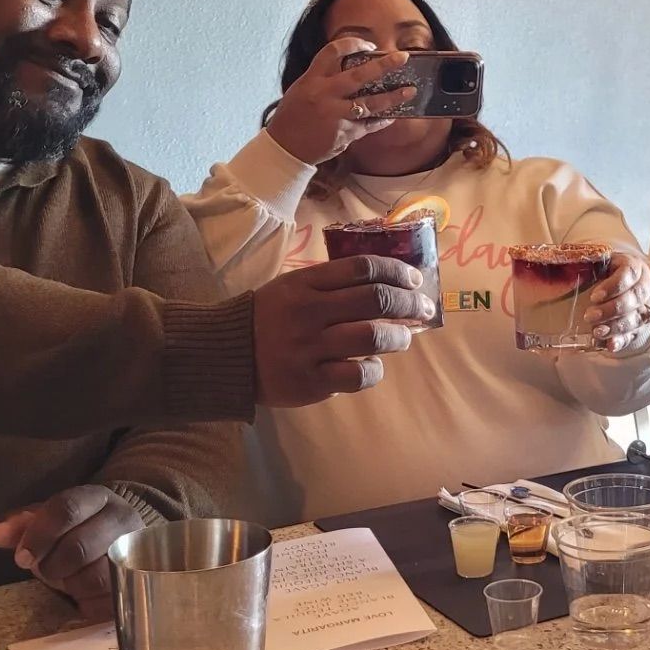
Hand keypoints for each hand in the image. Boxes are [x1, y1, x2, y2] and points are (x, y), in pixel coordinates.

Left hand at [0, 485, 143, 620]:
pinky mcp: (138, 579)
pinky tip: (82, 591)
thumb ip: (22, 525)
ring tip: (65, 578)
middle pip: (80, 546)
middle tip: (43, 570)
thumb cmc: (77, 529)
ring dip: (70, 582)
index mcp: (96, 498)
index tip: (21, 557)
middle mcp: (122, 518)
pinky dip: (87, 598)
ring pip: (95, 575)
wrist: (122, 538)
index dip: (38, 535)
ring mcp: (135, 549)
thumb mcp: (49, 521)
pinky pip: (107, 598)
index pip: (66, 509)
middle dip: (51, 565)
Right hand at [253, 255, 433, 406]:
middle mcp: (309, 312)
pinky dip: (375, 370)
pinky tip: (374, 365)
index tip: (413, 280)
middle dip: (408, 302)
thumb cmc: (269, 318)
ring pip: (372, 336)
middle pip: (375, 299)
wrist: (226, 356)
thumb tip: (389, 284)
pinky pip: (357, 375)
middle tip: (423, 308)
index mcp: (305, 284)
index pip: (362, 268)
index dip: (395, 271)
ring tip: (403, 338)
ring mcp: (310, 348)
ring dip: (399, 336)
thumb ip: (331, 284)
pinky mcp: (310, 381)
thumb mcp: (292, 288)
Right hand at [265, 38, 417, 163]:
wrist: (285, 148)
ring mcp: (336, 115)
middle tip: (404, 57)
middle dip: (384, 65)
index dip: (353, 44)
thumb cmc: (293, 116)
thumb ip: (324, 79)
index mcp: (312, 80)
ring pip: (370, 104)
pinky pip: (369, 125)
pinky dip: (382, 120)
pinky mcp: (344, 134)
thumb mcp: (302, 89)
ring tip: (410, 91)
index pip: (332, 52)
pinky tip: (393, 115)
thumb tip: (352, 68)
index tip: (370, 46)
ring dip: (393, 97)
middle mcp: (325, 95)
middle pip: (359, 75)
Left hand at [579, 252, 649, 352]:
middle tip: (589, 316)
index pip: (629, 273)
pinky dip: (621, 341)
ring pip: (635, 319)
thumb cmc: (607, 273)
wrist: (627, 285)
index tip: (594, 296)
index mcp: (634, 267)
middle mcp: (644, 287)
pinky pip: (633, 335)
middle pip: (633, 299)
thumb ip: (584, 261)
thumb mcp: (599, 262)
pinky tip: (609, 345)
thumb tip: (556, 259)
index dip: (613, 286)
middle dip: (611, 309)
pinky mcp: (640, 326)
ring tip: (596, 332)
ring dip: (615, 327)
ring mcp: (644, 308)